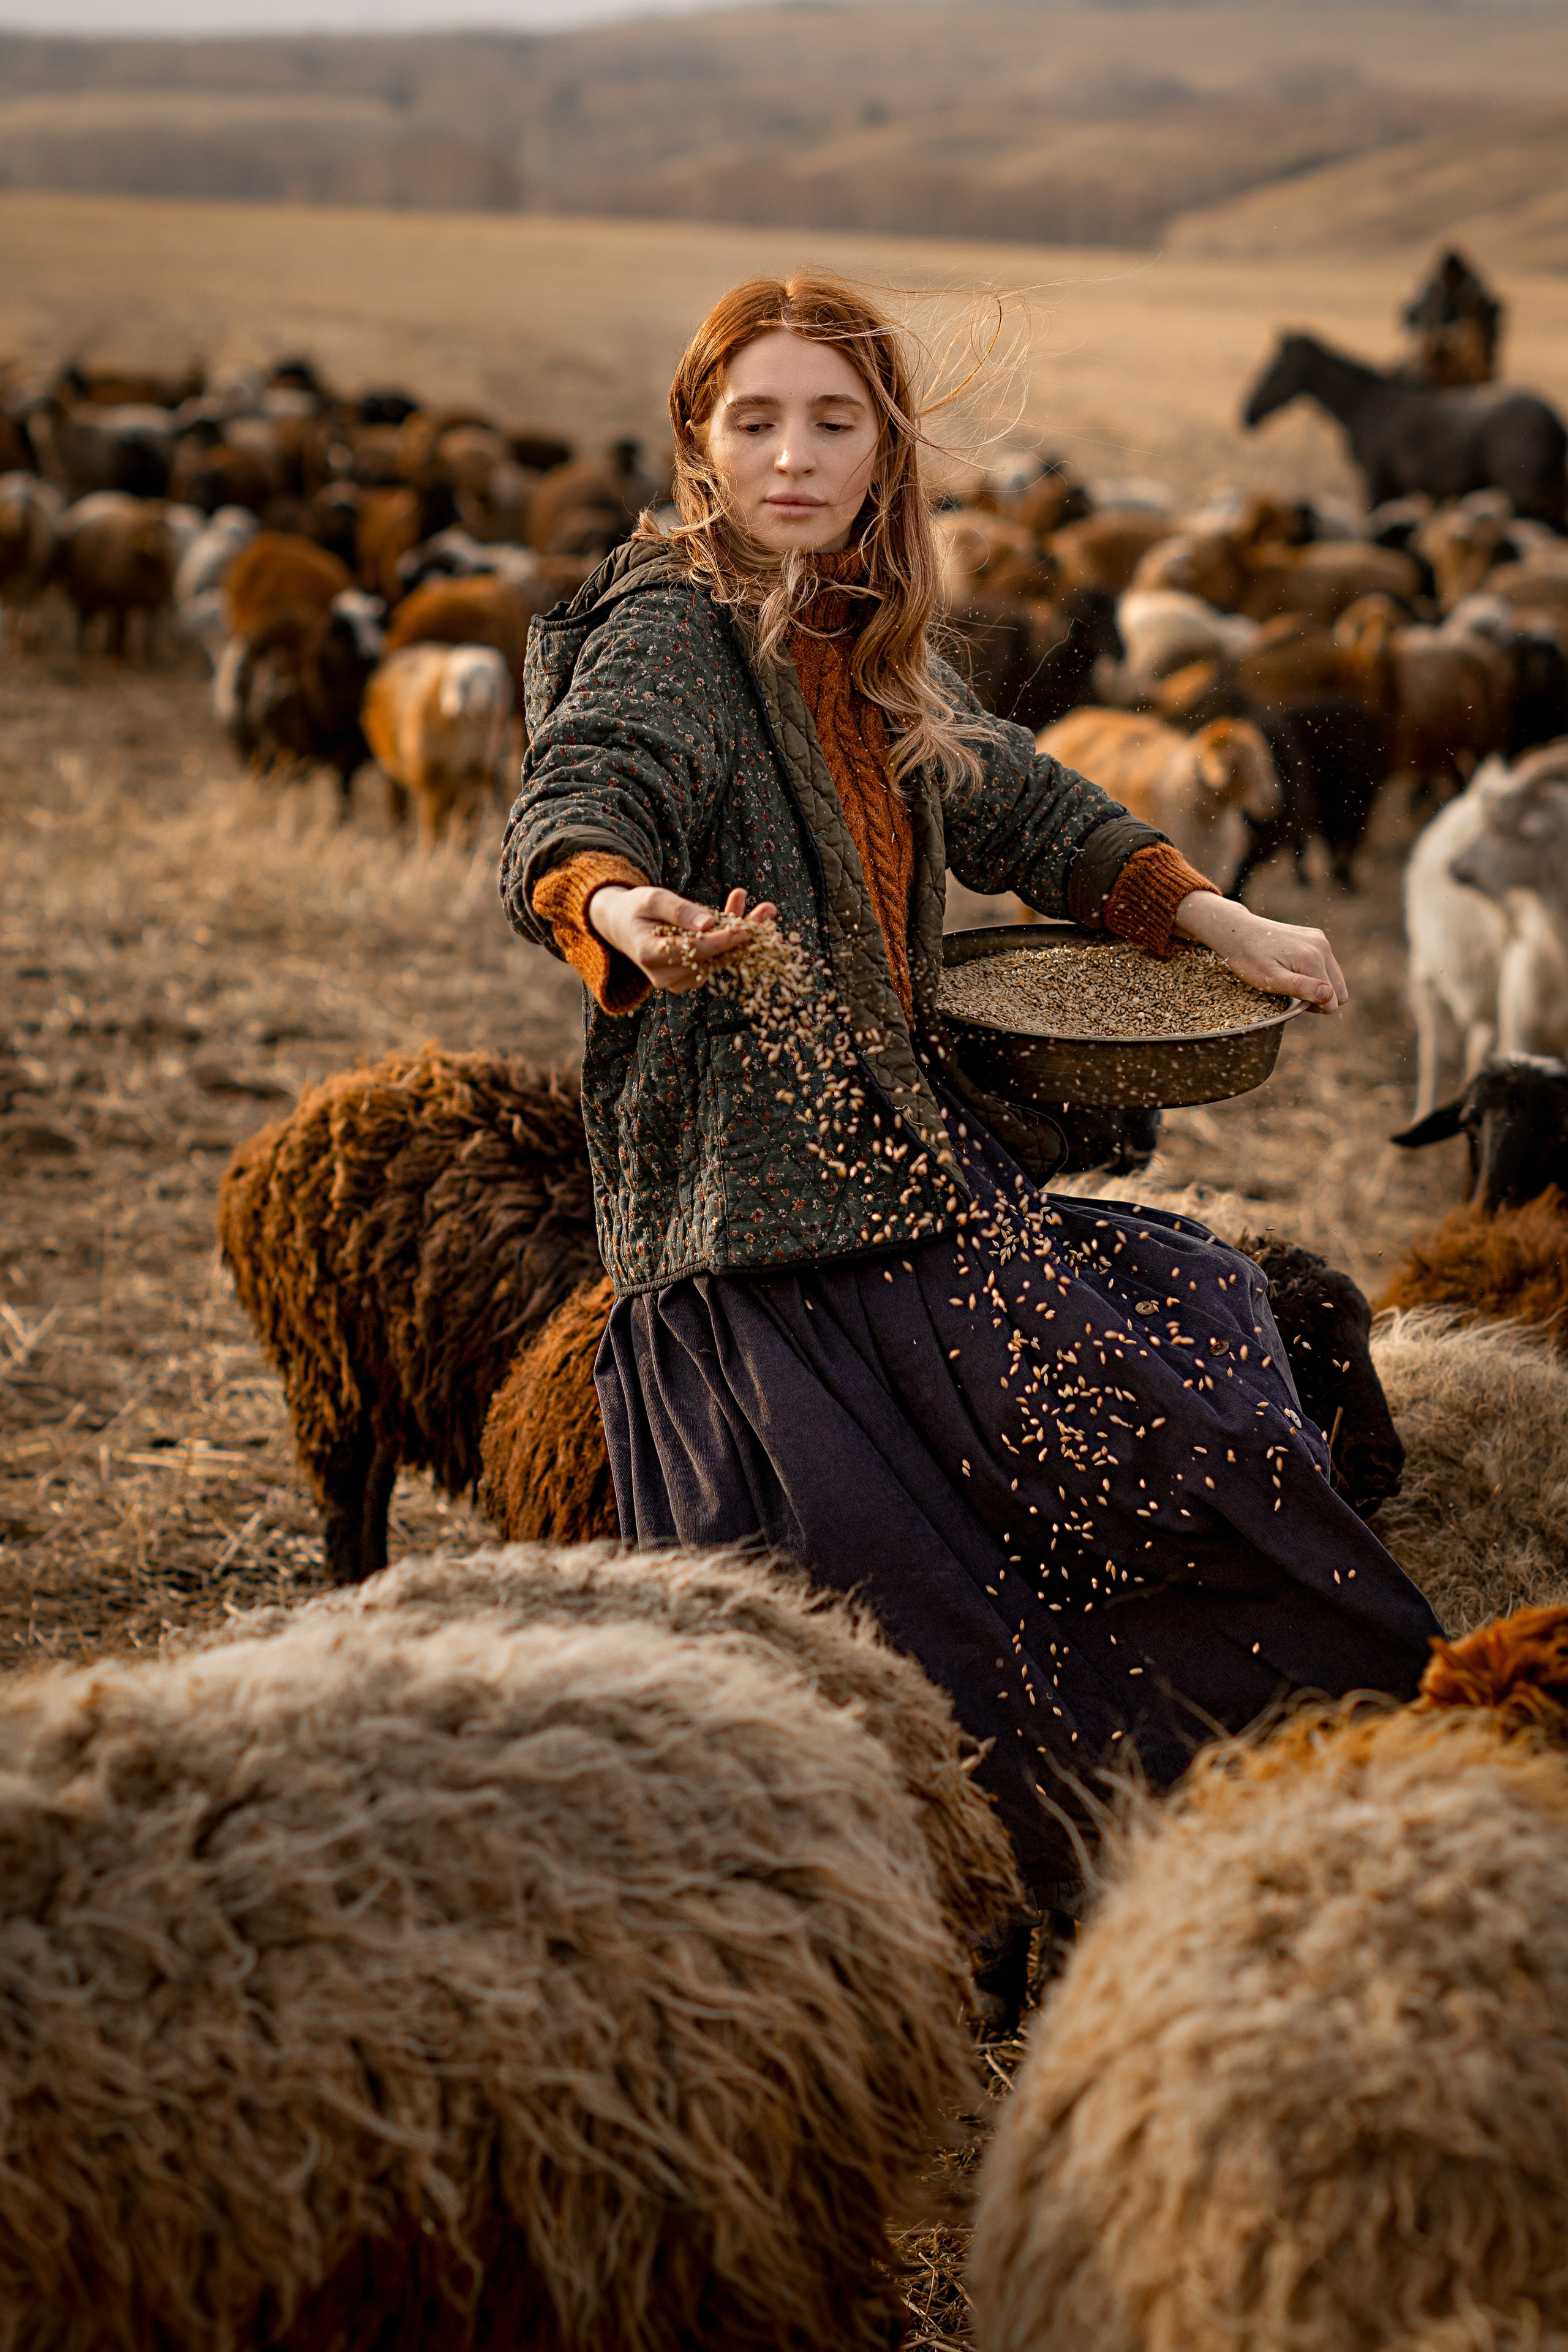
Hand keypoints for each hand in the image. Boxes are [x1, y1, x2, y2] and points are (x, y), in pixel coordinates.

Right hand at [588, 883, 778, 994]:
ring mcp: (676, 982)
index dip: (721, 941)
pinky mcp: (688, 980)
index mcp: (650, 955)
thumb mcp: (654, 899)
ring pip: (719, 961)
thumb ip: (680, 911)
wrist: (623, 925)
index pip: (693, 951)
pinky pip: (716, 961)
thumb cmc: (638, 908)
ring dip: (741, 935)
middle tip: (769, 911)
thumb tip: (710, 924)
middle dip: (742, 934)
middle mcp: (663, 976)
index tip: (745, 930)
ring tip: (765, 910)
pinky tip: (748, 918)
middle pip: (712, 958)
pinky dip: (732, 941)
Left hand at [1173, 891, 1347, 1010]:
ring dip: (1318, 985)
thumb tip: (1328, 995)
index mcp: (1313, 959)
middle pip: (1339, 990)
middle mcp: (1322, 946)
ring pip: (1334, 977)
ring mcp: (1320, 939)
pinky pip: (1326, 963)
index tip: (1292, 1001)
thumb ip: (1300, 988)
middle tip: (1292, 993)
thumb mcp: (1270, 979)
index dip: (1314, 1008)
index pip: (1333, 1000)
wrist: (1237, 931)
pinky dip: (1314, 972)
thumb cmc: (1249, 959)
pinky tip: (1292, 968)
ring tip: (1291, 981)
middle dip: (1320, 998)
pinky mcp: (1315, 935)